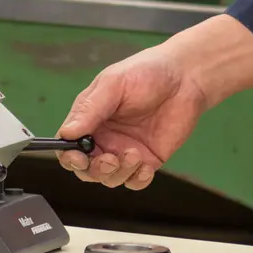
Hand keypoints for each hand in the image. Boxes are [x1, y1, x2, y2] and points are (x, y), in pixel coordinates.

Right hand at [55, 43, 208, 189]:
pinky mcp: (148, 160)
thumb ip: (90, 109)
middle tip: (109, 159)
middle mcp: (104, 138)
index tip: (78, 157)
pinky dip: (136, 180)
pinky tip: (145, 166)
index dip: (69, 156)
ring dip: (118, 173)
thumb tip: (66, 132)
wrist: (186, 77)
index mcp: (90, 119)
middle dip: (94, 170)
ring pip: (109, 178)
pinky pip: (135, 181)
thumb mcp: (113, 84)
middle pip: (86, 169)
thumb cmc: (146, 71)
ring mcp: (125, 151)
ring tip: (134, 154)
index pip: (68, 145)